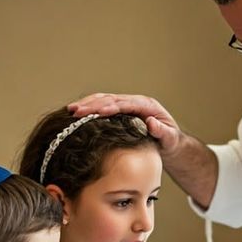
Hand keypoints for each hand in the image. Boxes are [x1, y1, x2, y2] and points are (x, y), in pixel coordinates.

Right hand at [67, 93, 183, 152]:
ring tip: (71, 110)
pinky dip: (89, 108)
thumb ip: (162, 131)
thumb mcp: (170, 139)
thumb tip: (152, 122)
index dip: (109, 106)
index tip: (95, 111)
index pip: (124, 103)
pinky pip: (102, 105)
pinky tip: (76, 113)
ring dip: (87, 104)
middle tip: (75, 112)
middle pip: (110, 99)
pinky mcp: (120, 111)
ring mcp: (127, 105)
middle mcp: (135, 102)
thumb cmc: (171, 142)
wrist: (170, 143)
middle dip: (92, 105)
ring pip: (103, 100)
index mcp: (147, 105)